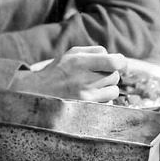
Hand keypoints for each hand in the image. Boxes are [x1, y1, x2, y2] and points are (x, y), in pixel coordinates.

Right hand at [10, 45, 125, 102]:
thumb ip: (94, 52)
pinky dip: (103, 100)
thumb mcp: (72, 53)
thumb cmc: (59, 70)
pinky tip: (90, 97)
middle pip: (115, 76)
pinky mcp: (86, 108)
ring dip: (107, 88)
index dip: (121, 62)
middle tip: (96, 75)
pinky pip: (108, 103)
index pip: (114, 62)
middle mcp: (83, 78)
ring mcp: (85, 96)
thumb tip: (117, 59)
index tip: (119, 63)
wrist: (38, 92)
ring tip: (92, 86)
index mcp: (79, 61)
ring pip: (114, 91)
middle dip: (109, 74)